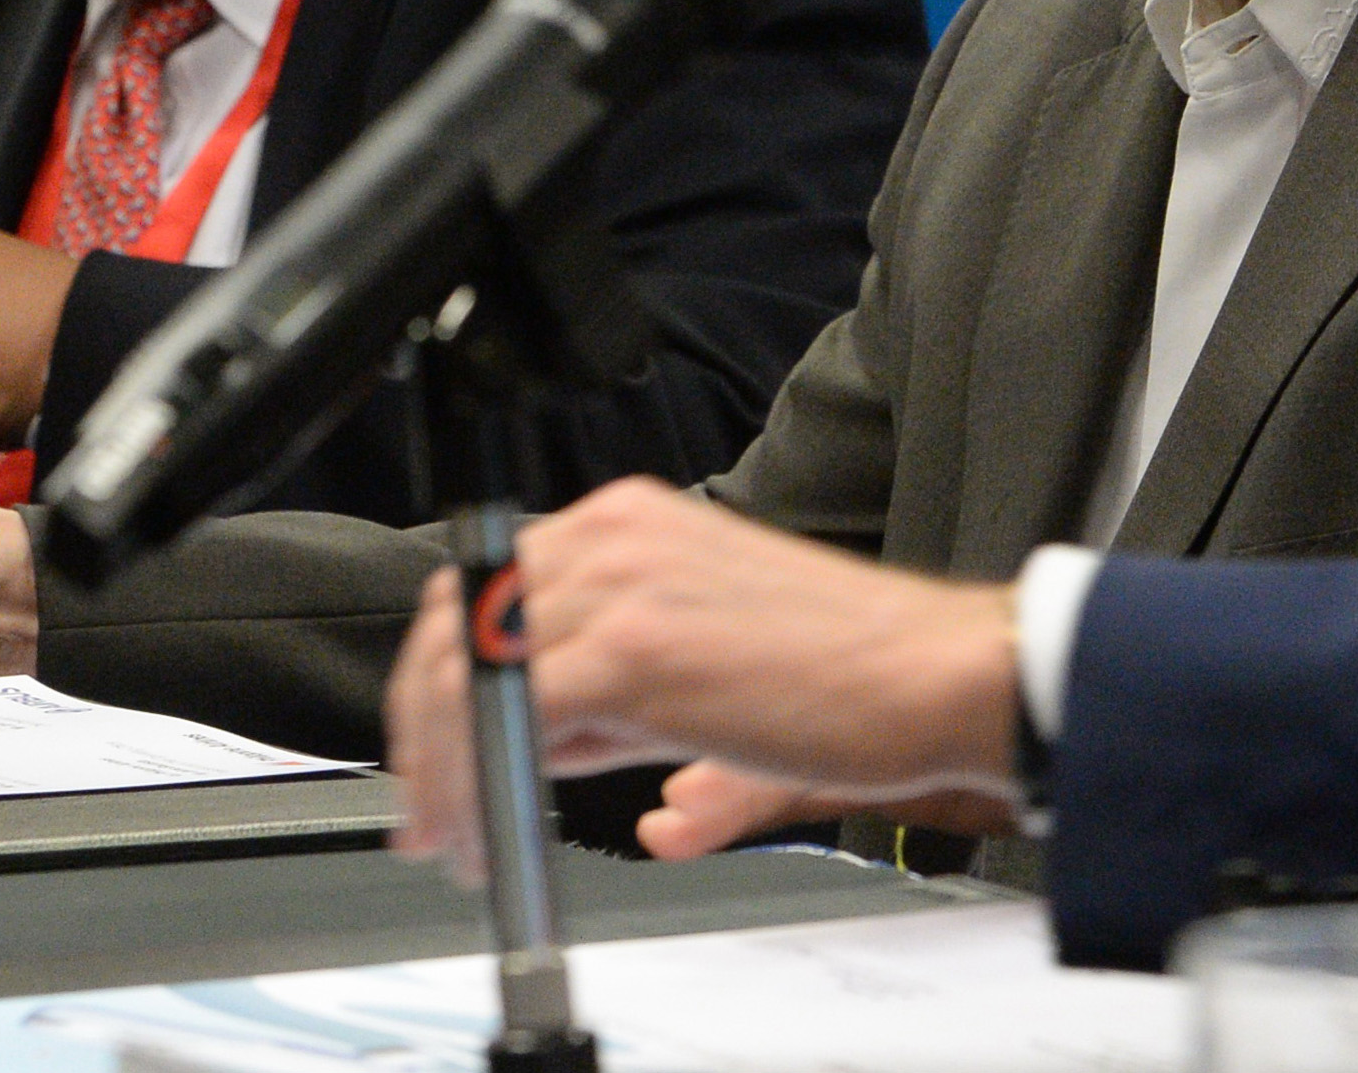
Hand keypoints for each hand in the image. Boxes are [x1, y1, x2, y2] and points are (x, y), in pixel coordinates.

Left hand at [381, 479, 1021, 881]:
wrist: (931, 675)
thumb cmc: (846, 671)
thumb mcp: (697, 656)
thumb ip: (608, 689)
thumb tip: (541, 738)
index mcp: (628, 523)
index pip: (488, 587)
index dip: (444, 675)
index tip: (435, 745)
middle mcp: (614, 534)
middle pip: (460, 621)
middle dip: (426, 723)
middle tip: (429, 808)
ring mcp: (621, 582)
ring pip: (473, 669)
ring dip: (445, 764)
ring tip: (455, 834)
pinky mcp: (634, 646)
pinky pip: (511, 713)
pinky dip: (479, 777)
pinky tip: (489, 827)